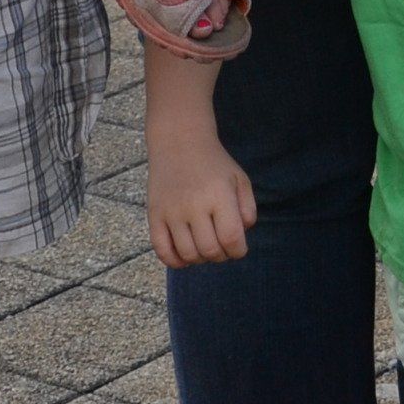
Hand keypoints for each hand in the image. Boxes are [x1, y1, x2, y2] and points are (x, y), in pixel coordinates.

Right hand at [149, 128, 255, 267]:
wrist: (179, 141)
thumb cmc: (214, 164)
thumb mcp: (239, 179)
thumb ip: (248, 210)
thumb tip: (240, 238)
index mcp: (219, 195)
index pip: (231, 238)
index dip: (238, 251)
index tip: (238, 248)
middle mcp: (194, 204)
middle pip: (210, 250)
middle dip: (221, 256)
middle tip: (221, 247)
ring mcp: (171, 211)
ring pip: (188, 254)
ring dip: (200, 259)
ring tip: (205, 247)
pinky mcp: (154, 215)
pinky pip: (162, 251)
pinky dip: (175, 261)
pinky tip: (185, 255)